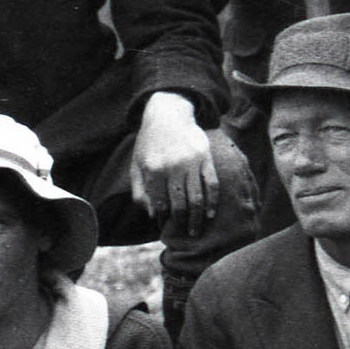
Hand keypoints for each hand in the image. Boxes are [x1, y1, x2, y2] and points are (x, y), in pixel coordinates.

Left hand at [131, 92, 219, 236]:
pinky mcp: (205, 157)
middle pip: (180, 204)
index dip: (162, 219)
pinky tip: (210, 214)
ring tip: (196, 231)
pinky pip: (212, 184)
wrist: (168, 114)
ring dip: (197, 218)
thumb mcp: (137, 164)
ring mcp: (191, 162)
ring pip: (197, 197)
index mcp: (153, 170)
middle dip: (182, 223)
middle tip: (184, 234)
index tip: (164, 227)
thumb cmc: (149, 143)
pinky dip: (212, 201)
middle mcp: (173, 167)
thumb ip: (140, 191)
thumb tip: (152, 214)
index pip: (160, 203)